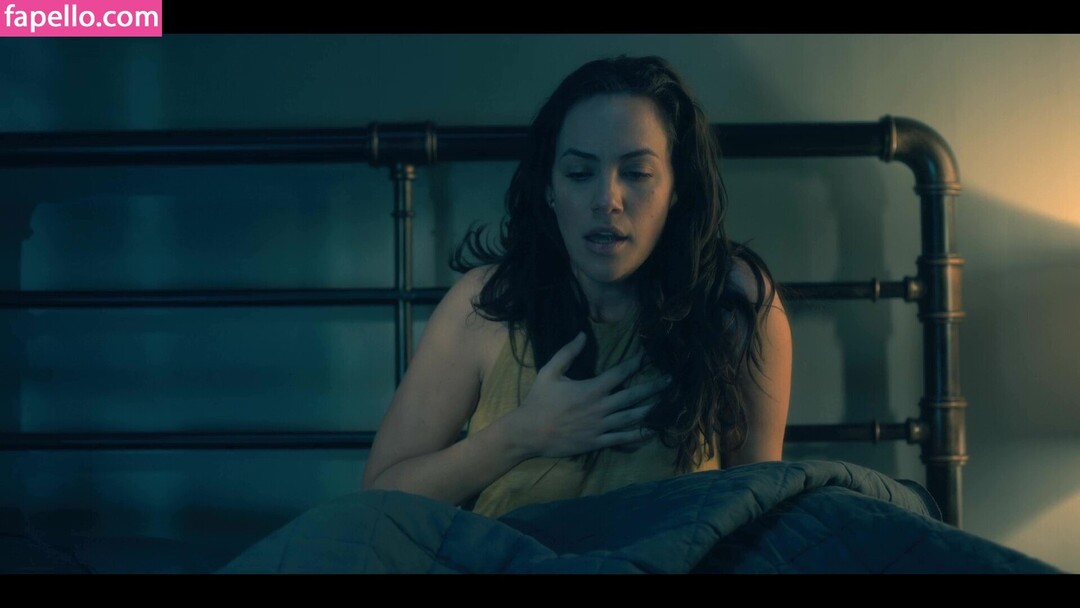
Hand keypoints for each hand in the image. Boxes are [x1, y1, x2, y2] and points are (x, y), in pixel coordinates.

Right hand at [505, 332, 670, 458]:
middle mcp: (601, 407)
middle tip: (671, 380)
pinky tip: (652, 431)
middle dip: (654, 387)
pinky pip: (622, 439)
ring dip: (651, 409)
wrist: (529, 433)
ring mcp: (601, 426)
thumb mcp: (549, 371)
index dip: (636, 363)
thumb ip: (567, 352)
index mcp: (591, 389)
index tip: (648, 356)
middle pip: (633, 396)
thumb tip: (583, 334)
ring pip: (632, 417)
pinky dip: (639, 435)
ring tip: (668, 404)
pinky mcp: (597, 442)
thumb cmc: (538, 400)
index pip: (620, 373)